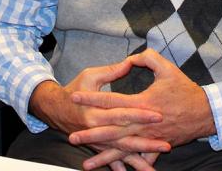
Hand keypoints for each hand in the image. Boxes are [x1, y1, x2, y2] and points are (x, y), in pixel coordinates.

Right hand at [28, 60, 169, 161]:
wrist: (56, 108)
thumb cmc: (75, 89)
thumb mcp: (90, 75)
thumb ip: (111, 71)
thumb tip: (130, 62)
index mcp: (96, 111)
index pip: (123, 114)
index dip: (141, 115)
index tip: (158, 116)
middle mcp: (97, 130)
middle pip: (125, 138)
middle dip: (146, 142)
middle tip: (166, 144)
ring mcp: (97, 141)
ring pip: (121, 153)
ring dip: (138, 160)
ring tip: (153, 167)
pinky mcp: (97, 146)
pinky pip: (111, 160)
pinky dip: (123, 167)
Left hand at [70, 48, 216, 167]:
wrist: (204, 113)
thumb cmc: (185, 90)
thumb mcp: (167, 69)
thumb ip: (148, 59)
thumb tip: (132, 58)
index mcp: (142, 103)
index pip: (111, 100)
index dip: (92, 98)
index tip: (75, 96)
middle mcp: (142, 124)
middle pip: (112, 130)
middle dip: (91, 134)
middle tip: (71, 136)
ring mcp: (148, 138)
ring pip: (122, 150)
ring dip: (103, 157)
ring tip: (86, 164)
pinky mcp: (156, 146)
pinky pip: (139, 158)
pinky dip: (126, 166)